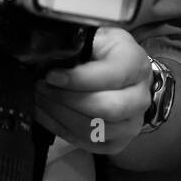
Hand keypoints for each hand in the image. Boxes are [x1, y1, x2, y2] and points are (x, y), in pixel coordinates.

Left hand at [35, 27, 151, 153]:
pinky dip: (59, 128)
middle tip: (41, 88)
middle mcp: (139, 98)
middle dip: (66, 99)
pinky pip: (85, 142)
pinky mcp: (116, 143)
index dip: (78, 79)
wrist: (127, 78)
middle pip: (105, 108)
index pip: (110, 76)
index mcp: (136, 65)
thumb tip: (49, 52)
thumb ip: (79, 42)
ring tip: (40, 99)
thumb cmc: (109, 55)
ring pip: (92, 128)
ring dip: (59, 115)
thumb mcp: (99, 37)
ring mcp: (130, 124)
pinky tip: (46, 113)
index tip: (51, 76)